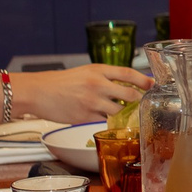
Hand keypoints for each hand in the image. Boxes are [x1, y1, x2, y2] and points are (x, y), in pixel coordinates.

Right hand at [18, 64, 147, 122]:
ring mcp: (92, 102)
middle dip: (138, 99)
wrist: (38, 92)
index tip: (153, 84)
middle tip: (140, 102)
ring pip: (118, 111)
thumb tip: (125, 86)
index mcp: (98, 70)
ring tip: (115, 109)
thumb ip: (104, 78)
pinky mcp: (85, 117)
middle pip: (129, 94)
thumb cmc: (61, 82)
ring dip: (121, 112)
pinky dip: (104, 119)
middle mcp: (97, 85)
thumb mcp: (85, 72)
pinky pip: (103, 120)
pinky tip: (99, 115)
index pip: (127, 73)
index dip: (144, 79)